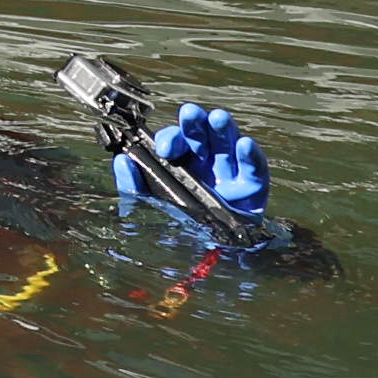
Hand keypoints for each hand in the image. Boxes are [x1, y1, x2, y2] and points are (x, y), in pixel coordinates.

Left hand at [123, 103, 268, 234]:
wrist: (209, 263)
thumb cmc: (178, 234)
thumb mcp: (149, 212)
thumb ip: (134, 188)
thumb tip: (122, 161)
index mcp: (181, 167)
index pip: (176, 143)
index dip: (172, 138)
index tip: (165, 148)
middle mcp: (206, 165)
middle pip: (201, 136)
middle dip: (195, 123)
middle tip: (189, 114)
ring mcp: (230, 175)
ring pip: (228, 143)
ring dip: (223, 129)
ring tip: (218, 118)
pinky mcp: (253, 189)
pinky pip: (256, 168)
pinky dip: (251, 155)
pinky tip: (244, 144)